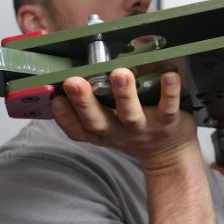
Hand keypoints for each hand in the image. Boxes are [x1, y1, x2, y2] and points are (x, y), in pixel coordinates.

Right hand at [50, 68, 197, 171]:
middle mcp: (119, 131)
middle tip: (74, 81)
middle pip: (97, 120)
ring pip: (131, 114)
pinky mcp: (168, 123)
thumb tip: (73, 70)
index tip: (54, 98)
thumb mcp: (109, 124)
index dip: (63, 116)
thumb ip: (93, 105)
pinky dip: (169, 92)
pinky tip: (169, 75)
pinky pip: (169, 108)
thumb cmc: (134, 130)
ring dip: (124, 94)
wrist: (170, 153)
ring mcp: (144, 128)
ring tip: (120, 74)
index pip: (76, 129)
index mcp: (101, 131)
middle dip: (84, 101)